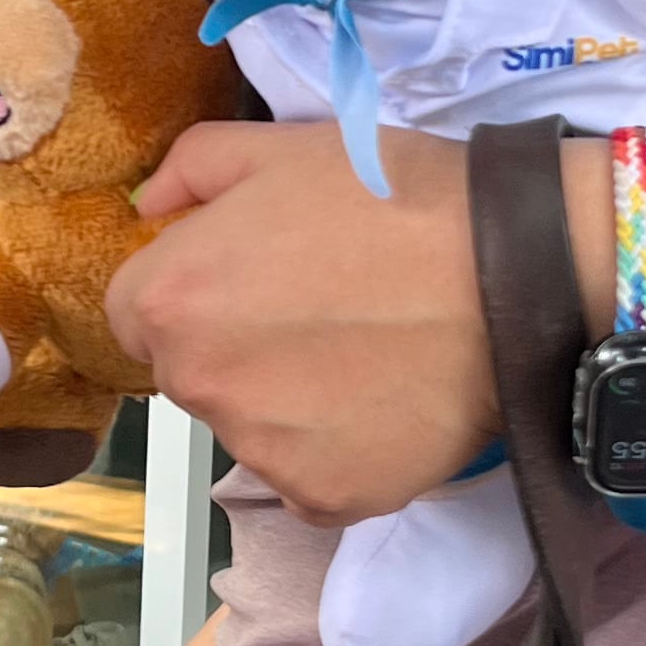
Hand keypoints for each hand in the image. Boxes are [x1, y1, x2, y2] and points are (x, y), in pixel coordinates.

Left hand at [114, 115, 494, 523]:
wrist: (511, 272)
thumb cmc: (394, 198)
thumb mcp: (283, 148)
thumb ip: (190, 170)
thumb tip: (146, 212)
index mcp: (169, 301)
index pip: (135, 313)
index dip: (193, 289)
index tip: (255, 278)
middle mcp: (196, 387)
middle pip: (191, 373)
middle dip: (237, 346)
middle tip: (322, 309)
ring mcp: (258, 452)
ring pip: (251, 428)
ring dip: (287, 401)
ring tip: (365, 354)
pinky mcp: (324, 498)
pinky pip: (310, 476)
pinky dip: (340, 450)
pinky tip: (386, 403)